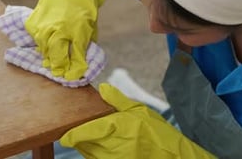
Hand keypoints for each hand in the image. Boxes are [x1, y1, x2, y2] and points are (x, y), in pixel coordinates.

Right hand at [25, 0, 104, 80]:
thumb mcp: (91, 20)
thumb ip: (86, 39)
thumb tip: (82, 56)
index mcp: (77, 29)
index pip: (75, 56)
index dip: (76, 67)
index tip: (76, 75)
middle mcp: (59, 28)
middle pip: (57, 56)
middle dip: (60, 66)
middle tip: (63, 73)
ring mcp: (45, 24)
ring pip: (44, 49)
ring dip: (49, 56)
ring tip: (54, 62)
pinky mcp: (35, 19)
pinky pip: (36, 38)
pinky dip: (41, 43)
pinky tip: (45, 45)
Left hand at [60, 83, 217, 158]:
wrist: (174, 157)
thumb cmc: (158, 133)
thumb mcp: (140, 110)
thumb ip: (119, 101)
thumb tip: (103, 89)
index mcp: (113, 129)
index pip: (82, 134)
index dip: (71, 135)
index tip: (66, 135)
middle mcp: (109, 147)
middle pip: (83, 145)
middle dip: (81, 137)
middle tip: (84, 129)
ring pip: (89, 154)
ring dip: (88, 147)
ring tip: (98, 137)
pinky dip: (97, 154)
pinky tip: (107, 147)